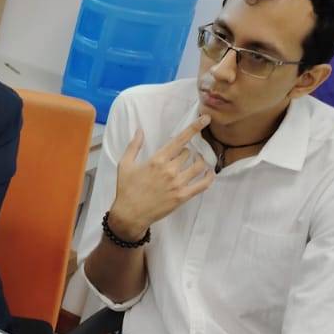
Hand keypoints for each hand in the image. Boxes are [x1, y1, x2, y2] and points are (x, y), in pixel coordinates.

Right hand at [107, 115, 213, 240]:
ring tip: (196, 163)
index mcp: (157, 160)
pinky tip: (209, 173)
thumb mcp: (124, 165)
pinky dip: (209, 177)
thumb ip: (134, 146)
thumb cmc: (126, 189)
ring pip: (199, 166)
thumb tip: (140, 130)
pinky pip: (203, 184)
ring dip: (199, 162)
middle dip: (186, 153)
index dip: (194, 127)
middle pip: (188, 153)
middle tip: (181, 157)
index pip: (180, 140)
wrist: (129, 215)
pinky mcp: (182, 196)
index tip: (206, 119)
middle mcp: (169, 170)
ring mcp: (177, 184)